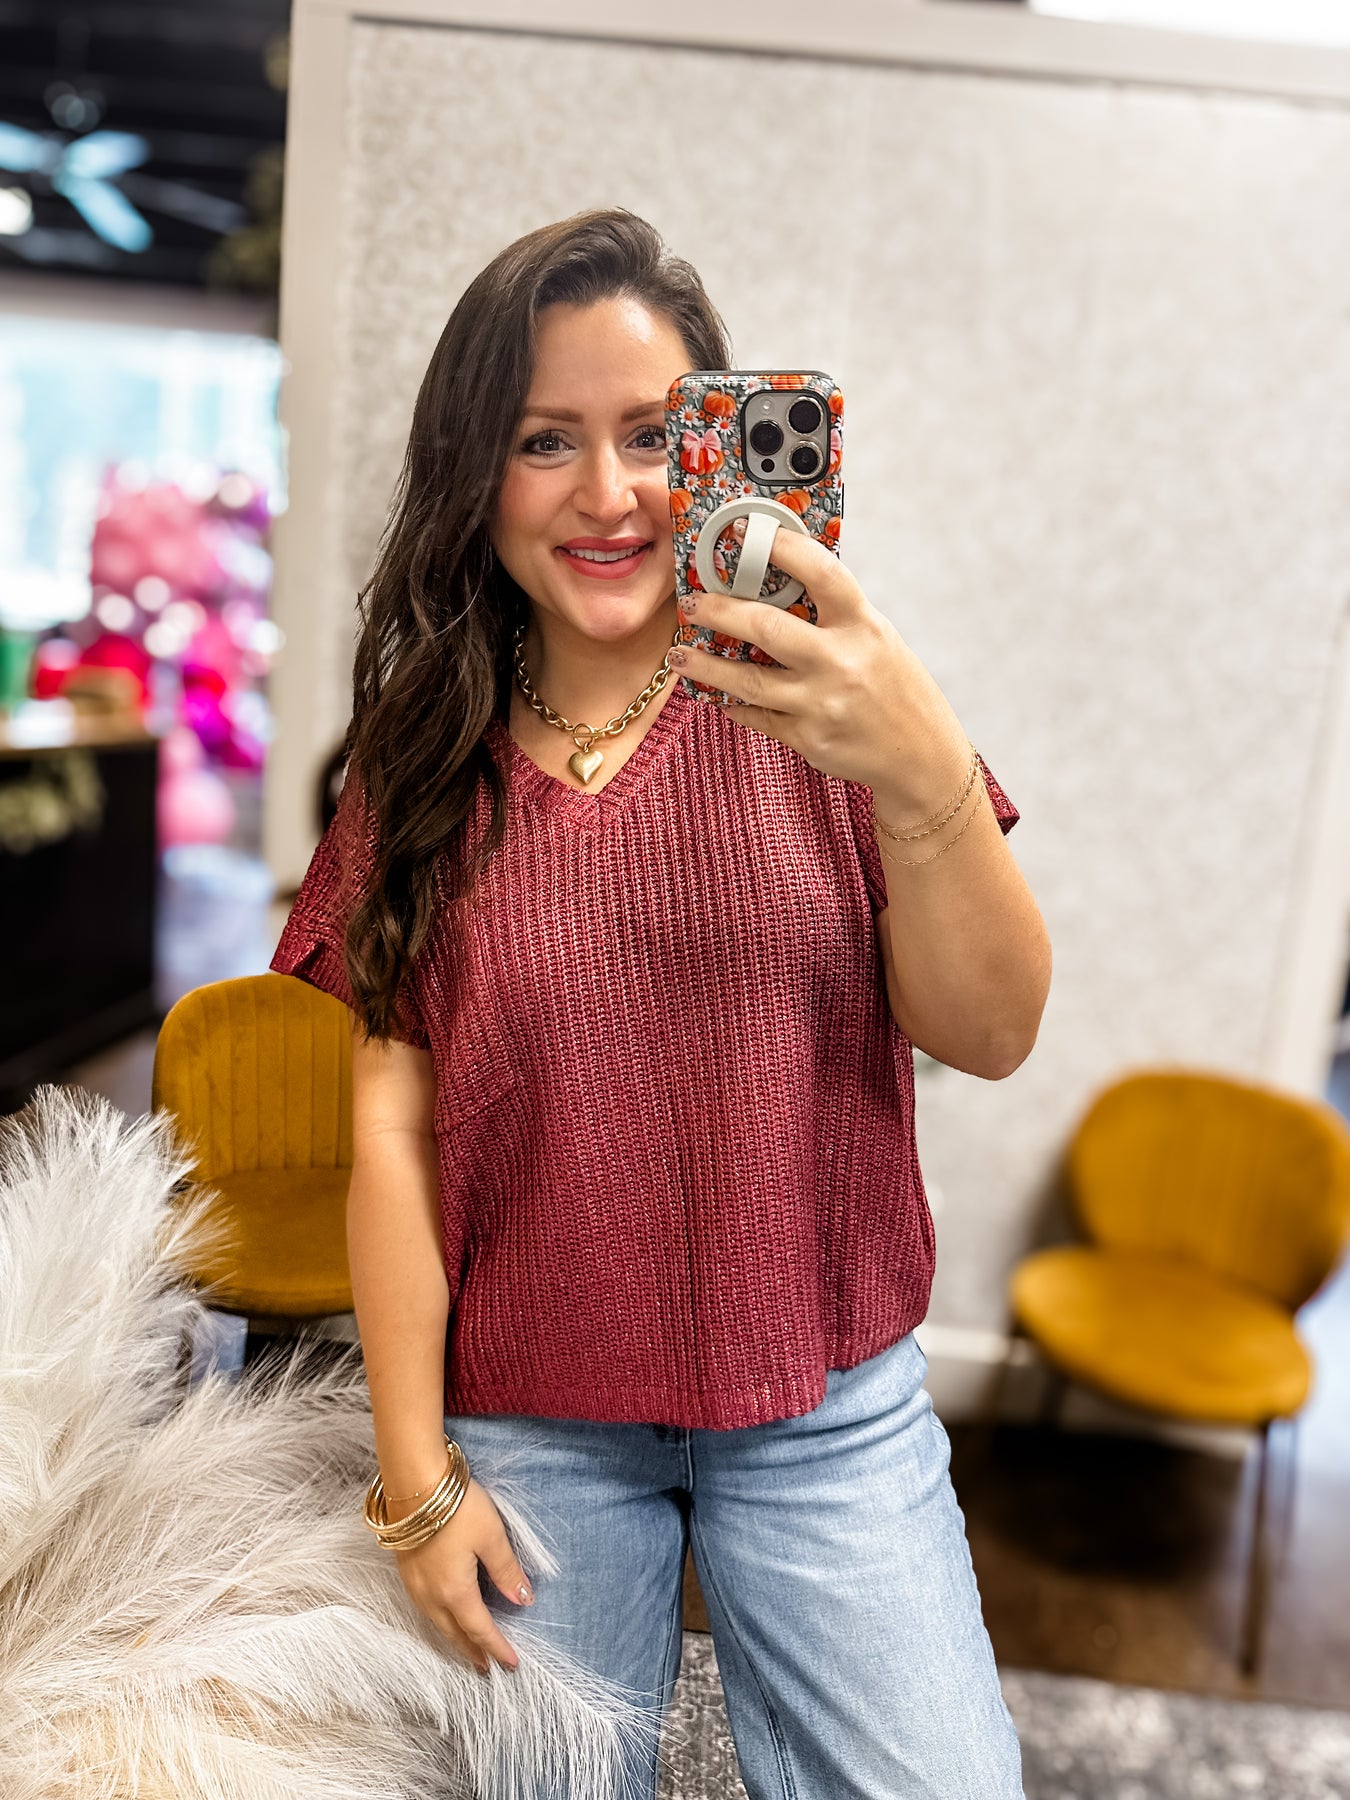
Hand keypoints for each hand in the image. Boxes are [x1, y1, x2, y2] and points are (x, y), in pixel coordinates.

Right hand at [390, 1475, 534, 1674]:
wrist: (413, 1482)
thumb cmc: (457, 1507)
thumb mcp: (492, 1537)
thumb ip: (507, 1571)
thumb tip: (524, 1600)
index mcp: (454, 1592)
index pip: (480, 1630)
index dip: (497, 1648)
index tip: (512, 1665)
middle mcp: (430, 1596)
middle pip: (454, 1633)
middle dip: (472, 1652)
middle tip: (487, 1667)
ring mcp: (414, 1584)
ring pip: (437, 1623)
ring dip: (454, 1638)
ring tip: (468, 1647)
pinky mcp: (405, 1570)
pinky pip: (425, 1608)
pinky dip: (440, 1620)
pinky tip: (445, 1614)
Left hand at [672, 523, 971, 815]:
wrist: (920, 756)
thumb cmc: (895, 688)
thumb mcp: (876, 639)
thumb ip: (834, 614)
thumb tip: (775, 580)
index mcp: (864, 626)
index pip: (821, 573)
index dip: (782, 548)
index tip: (745, 532)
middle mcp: (842, 662)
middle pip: (766, 628)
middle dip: (720, 612)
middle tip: (692, 604)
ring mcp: (822, 703)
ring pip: (747, 680)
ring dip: (707, 667)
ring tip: (680, 656)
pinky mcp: (808, 738)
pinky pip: (757, 715)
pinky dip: (733, 702)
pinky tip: (716, 693)